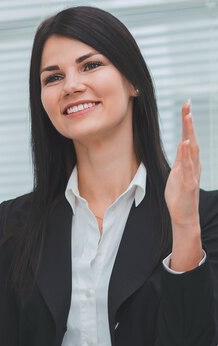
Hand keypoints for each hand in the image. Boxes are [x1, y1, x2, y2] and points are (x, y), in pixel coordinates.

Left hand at [165, 100, 202, 270]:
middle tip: (187, 106)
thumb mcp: (176, 174)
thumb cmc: (179, 195)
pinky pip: (188, 167)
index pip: (188, 138)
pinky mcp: (188, 184)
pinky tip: (185, 144)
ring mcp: (192, 174)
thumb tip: (182, 145)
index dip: (187, 123)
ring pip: (192, 151)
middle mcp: (193, 165)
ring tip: (187, 118)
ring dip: (189, 133)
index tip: (185, 106)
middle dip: (189, 123)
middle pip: (192, 139)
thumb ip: (180, 160)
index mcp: (188, 162)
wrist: (184, 215)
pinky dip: (187, 155)